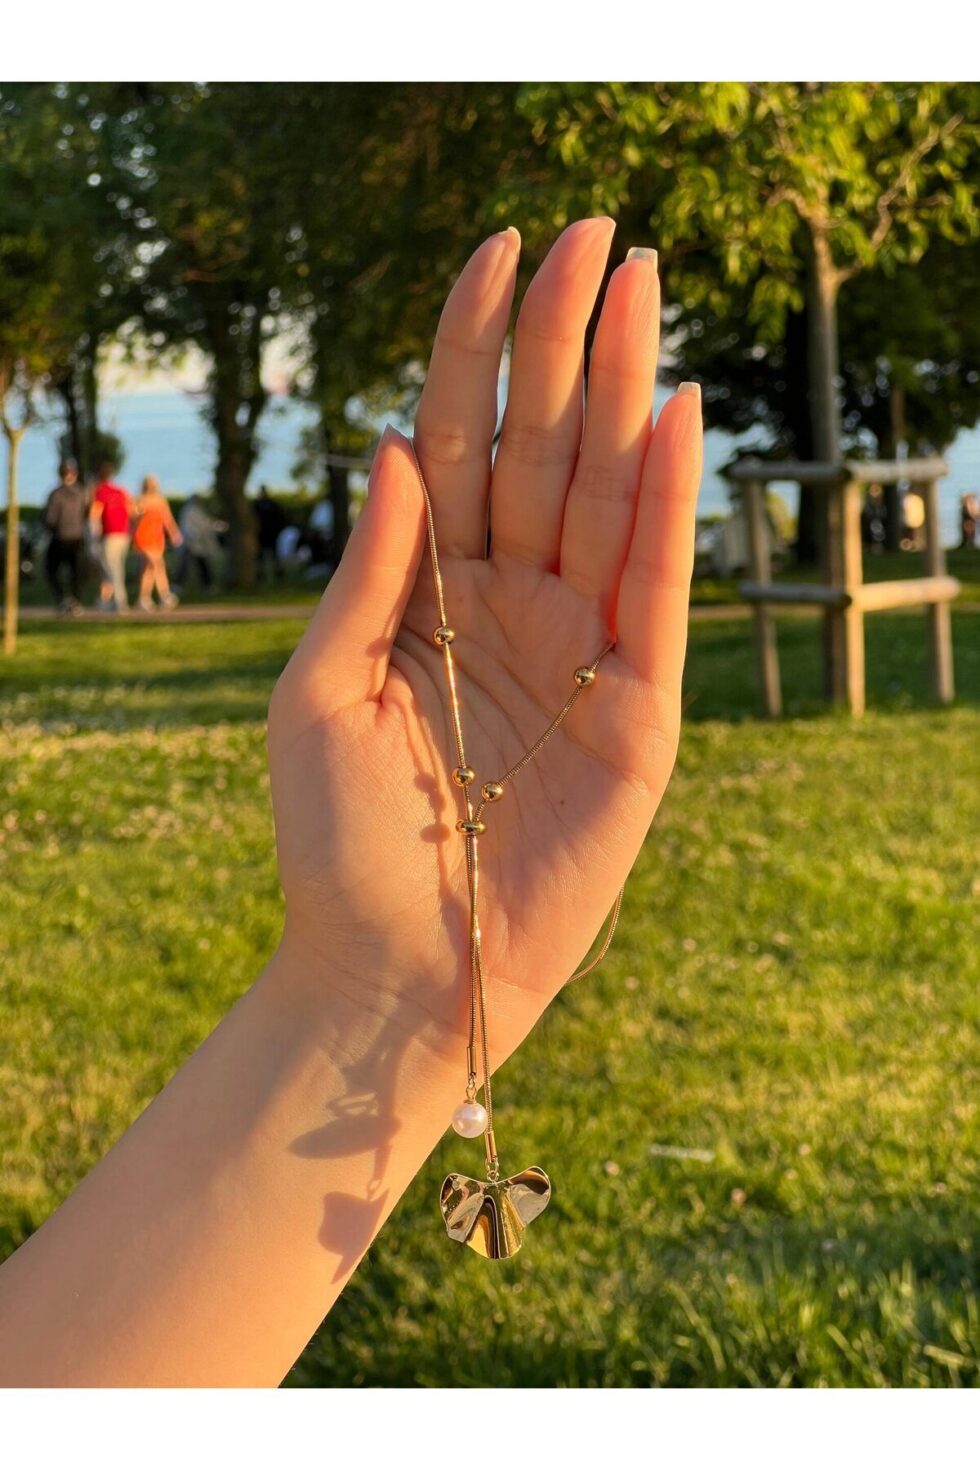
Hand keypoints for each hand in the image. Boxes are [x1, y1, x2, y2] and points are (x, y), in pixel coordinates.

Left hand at [268, 219, 701, 1073]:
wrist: (396, 970)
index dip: (475, 350)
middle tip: (596, 234)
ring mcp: (579, 651)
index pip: (458, 445)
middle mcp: (509, 605)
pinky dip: (669, 509)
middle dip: (564, 343)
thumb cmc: (338, 841)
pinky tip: (673, 415)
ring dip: (623, 393)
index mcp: (428, 591)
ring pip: (605, 500)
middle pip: (541, 451)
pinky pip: (656, 592)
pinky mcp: (637, 710)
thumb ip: (369, 571)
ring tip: (641, 287)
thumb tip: (396, 441)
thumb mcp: (320, 691)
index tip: (497, 252)